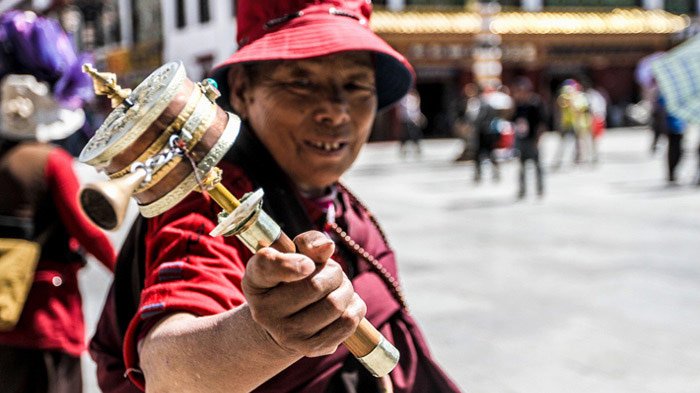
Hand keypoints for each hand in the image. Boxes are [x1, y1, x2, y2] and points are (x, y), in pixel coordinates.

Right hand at [242, 231, 365, 357]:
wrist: (283, 320)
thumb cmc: (292, 278)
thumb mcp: (292, 254)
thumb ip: (308, 243)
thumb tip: (327, 247)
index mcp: (256, 279)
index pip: (268, 266)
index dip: (292, 264)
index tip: (308, 264)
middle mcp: (264, 311)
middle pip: (316, 285)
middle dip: (334, 272)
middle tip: (332, 272)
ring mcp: (286, 334)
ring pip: (335, 305)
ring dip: (346, 290)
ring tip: (338, 288)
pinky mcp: (309, 348)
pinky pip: (347, 323)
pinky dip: (355, 307)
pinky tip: (346, 304)